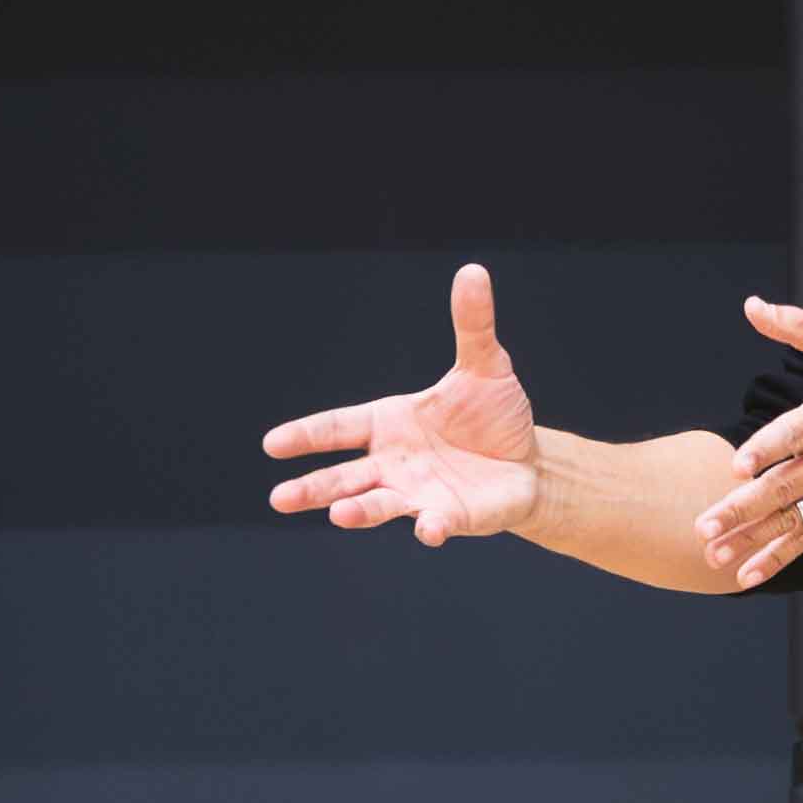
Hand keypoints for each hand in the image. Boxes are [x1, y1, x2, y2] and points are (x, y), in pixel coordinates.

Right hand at [263, 264, 540, 544]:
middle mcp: (393, 462)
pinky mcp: (448, 517)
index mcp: (388, 423)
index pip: (337, 428)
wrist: (530, 462)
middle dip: (312, 487)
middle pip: (342, 475)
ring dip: (357, 510)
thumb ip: (471, 325)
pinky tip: (428, 531)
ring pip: (376, 503)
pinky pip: (433, 524)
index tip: (272, 445)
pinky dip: (429, 528)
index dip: (306, 435)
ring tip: (337, 515)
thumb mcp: (485, 366)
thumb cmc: (494, 415)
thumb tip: (473, 272)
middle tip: (279, 499)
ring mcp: (417, 493)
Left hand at [697, 300, 802, 587]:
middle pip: (785, 488)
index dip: (767, 450)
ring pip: (793, 520)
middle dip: (741, 511)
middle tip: (704, 528)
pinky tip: (750, 573)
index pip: (796, 434)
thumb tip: (753, 307)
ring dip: (752, 541)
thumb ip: (798, 327)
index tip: (737, 467)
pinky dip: (781, 557)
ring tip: (714, 556)